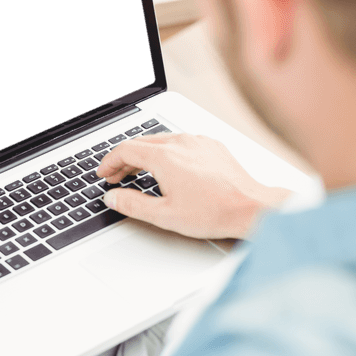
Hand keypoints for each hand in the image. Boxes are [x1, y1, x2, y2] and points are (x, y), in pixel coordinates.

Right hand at [97, 133, 290, 239]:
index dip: (109, 162)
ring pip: (162, 140)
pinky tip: (168, 168)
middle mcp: (181, 142)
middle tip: (116, 176)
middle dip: (124, 159)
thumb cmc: (214, 212)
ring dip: (145, 154)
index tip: (103, 173)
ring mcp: (199, 141)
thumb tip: (112, 197)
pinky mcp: (212, 146)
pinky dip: (167, 152)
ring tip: (138, 173)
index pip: (125, 149)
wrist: (251, 207)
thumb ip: (132, 204)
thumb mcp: (164, 215)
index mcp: (165, 156)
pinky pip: (182, 142)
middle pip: (142, 143)